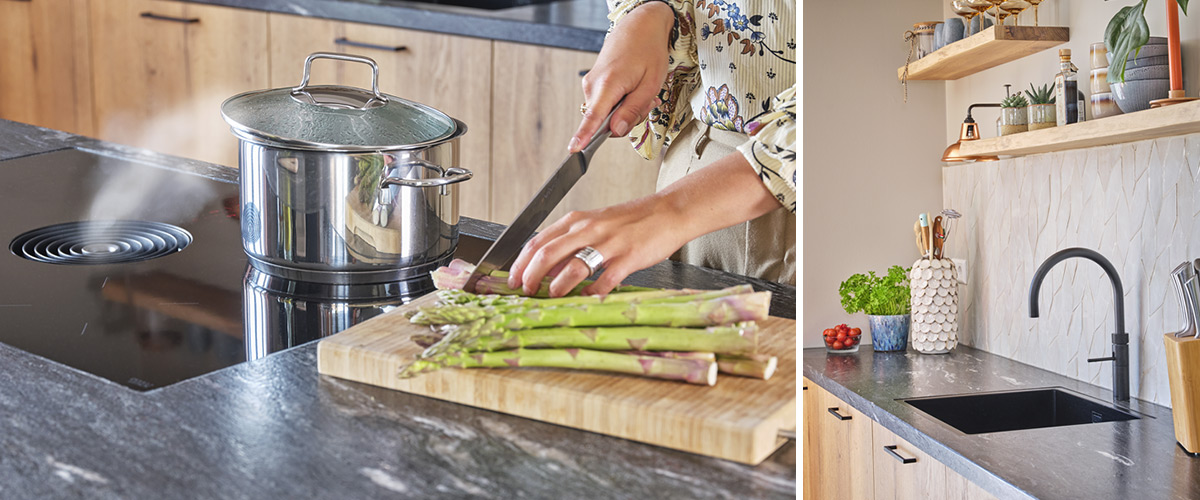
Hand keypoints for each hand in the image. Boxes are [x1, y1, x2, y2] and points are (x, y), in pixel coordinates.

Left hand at [507, 152, 782, 296]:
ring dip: (556, 286)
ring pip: (572, 266)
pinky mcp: (628, 258)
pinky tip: (586, 301)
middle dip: (531, 275)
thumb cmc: (632, 220)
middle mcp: (589, 229)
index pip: (538, 240)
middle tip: (525, 291)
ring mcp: (608, 244)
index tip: (514, 278)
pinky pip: (604, 280)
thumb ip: (571, 243)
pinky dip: (591, 294)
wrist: (669, 212)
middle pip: (548, 252)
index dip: (521, 262)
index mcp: (577, 220)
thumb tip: (547, 267)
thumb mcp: (596, 224)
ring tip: (550, 297)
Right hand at [568, 2, 674, 152]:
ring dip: (625, 109)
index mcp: (608, 85)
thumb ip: (633, 110)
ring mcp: (590, 83)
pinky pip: (605, 104)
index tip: (574, 150)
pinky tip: (632, 88)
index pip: (593, 117)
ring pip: (607, 114)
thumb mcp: (650, 84)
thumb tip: (616, 131)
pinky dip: (621, 102)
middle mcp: (593, 85)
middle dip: (626, 119)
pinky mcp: (592, 83)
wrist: (639, 25)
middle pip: (605, 122)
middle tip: (646, 101)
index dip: (584, 136)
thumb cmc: (648, 50)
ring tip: (640, 90)